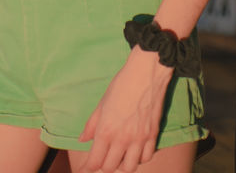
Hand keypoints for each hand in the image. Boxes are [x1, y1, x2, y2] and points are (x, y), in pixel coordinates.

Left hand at [78, 47, 173, 171]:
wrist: (146, 72)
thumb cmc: (121, 84)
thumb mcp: (102, 103)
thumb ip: (91, 124)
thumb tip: (82, 140)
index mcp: (106, 131)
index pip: (95, 161)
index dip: (88, 168)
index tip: (85, 169)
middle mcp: (122, 139)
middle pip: (110, 167)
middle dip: (103, 165)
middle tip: (102, 157)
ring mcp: (139, 139)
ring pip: (129, 167)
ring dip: (122, 164)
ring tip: (119, 155)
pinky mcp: (152, 135)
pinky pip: (146, 157)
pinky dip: (139, 158)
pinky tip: (135, 150)